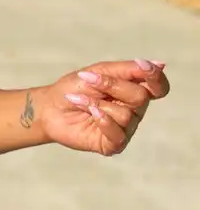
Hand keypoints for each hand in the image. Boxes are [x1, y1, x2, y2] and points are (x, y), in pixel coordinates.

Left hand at [39, 59, 169, 155]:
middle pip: (141, 97)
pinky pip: (119, 134)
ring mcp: (125, 128)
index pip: (159, 87)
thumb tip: (160, 64)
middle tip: (89, 81)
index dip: (156, 78)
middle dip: (113, 86)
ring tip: (80, 100)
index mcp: (133, 90)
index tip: (144, 67)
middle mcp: (134, 110)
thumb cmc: (75, 87)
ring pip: (127, 115)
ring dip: (98, 103)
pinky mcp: (113, 144)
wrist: (49, 106)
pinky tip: (90, 113)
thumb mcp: (99, 72)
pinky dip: (103, 120)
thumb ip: (128, 70)